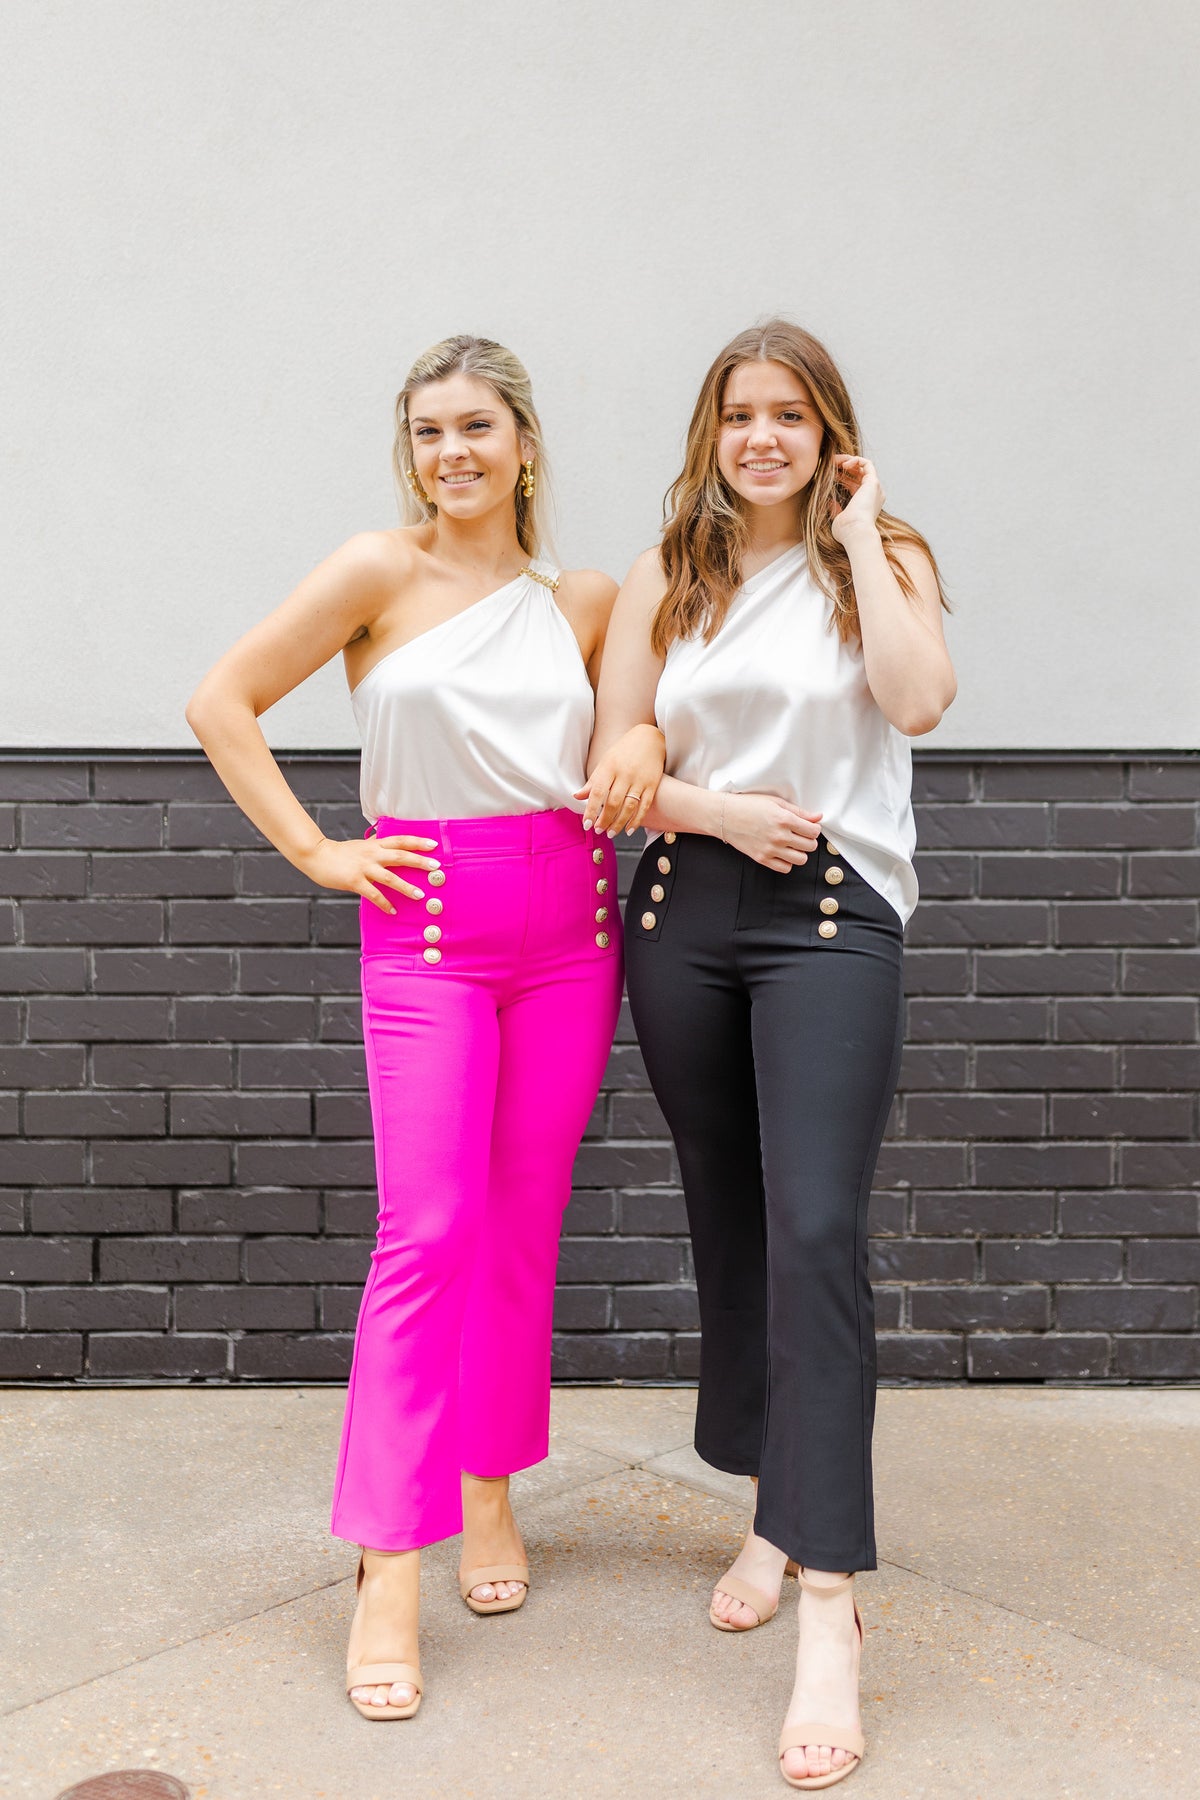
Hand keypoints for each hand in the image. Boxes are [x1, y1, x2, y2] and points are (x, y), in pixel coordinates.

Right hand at [296, 834, 440, 913]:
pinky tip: (392, 910)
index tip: (433, 844)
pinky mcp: (355, 881)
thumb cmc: (339, 852)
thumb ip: (373, 843)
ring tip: (420, 895)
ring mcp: (364, 868)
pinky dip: (384, 903)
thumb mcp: (359, 844)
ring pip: (389, 877)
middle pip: (400, 856)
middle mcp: (372, 854)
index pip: (400, 840)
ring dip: (406, 886)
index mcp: (375, 845)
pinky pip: (373, 894)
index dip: (417, 841)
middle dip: (419, 861)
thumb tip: (381, 838)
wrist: (316, 855)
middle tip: (435, 867)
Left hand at [576, 724, 666, 836]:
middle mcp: (625, 774)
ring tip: (611, 833)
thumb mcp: (605, 762)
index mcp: (609, 767)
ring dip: (619, 823)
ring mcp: (639, 780)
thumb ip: (593, 781)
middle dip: (604, 820)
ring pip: (628, 807)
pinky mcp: (652, 785)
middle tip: (599, 830)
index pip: (597, 792)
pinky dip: (637, 820)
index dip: (591, 810)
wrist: (650, 738)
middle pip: (613, 803)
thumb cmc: (624, 751)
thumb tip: (577, 796)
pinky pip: (644, 806)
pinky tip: (629, 829)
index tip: (587, 824)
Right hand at [720, 794, 821, 872]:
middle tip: (801, 835)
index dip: (814, 829)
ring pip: (801, 859)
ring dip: (800, 852)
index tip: (809, 827)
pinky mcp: (762, 858)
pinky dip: (787, 862)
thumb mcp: (775, 802)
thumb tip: (818, 817)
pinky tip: (782, 852)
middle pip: (810, 846)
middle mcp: (779, 836)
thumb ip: (799, 812)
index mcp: (784, 819)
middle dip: (809, 840)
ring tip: (792, 844)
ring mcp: (770, 849)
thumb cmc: (749, 805)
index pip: (813, 831)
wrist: (725, 816)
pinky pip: (785, 868)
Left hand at [830, 454, 883, 545]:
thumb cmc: (847, 532)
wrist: (856, 533)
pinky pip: (866, 463)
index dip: (842, 477)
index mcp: (866, 503)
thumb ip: (836, 510)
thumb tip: (830, 502)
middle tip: (830, 465)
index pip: (855, 485)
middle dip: (843, 467)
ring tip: (834, 461)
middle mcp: (873, 494)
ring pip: (862, 466)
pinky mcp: (873, 482)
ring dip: (847, 461)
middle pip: (859, 474)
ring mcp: (875, 488)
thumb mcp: (839, 520)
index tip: (829, 475)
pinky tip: (842, 464)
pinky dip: (854, 460)